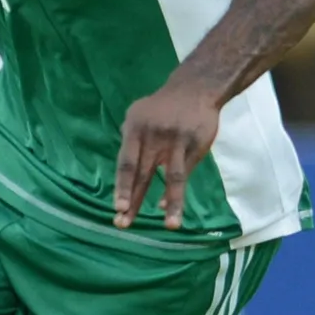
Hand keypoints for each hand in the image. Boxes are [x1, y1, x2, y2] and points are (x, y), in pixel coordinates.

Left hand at [112, 79, 221, 229]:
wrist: (195, 88)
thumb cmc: (160, 108)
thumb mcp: (137, 116)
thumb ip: (131, 146)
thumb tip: (131, 181)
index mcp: (136, 128)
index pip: (127, 162)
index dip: (123, 186)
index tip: (118, 208)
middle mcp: (155, 136)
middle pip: (144, 173)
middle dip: (134, 200)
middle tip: (124, 224)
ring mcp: (178, 142)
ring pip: (174, 178)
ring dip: (173, 204)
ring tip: (170, 226)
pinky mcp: (197, 145)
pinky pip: (186, 172)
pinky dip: (176, 191)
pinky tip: (169, 208)